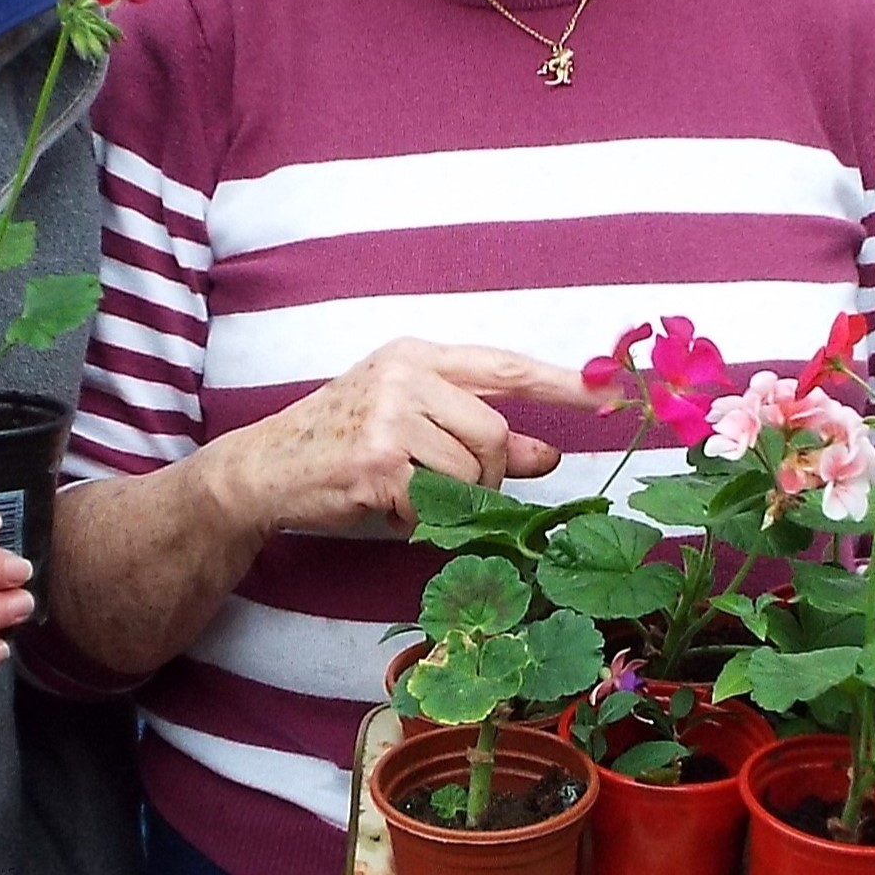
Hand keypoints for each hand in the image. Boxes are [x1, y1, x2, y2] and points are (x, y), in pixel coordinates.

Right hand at [206, 337, 609, 539]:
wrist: (264, 467)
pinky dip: (418, 518)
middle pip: (494, 434)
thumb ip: (479, 434)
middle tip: (446, 487)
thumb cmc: (342, 443)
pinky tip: (382, 504)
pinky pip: (435, 503)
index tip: (610, 393)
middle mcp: (405, 375)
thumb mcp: (410, 422)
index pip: (505, 366)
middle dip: (486, 474)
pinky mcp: (379, 462)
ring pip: (469, 474)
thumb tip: (547, 453)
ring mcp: (390, 416)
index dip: (561, 382)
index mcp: (417, 355)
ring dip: (449, 501)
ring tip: (404, 493)